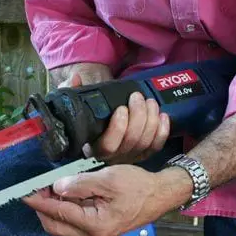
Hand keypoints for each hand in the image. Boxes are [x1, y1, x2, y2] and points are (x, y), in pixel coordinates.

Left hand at [22, 165, 192, 235]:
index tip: (24, 191)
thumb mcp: (108, 179)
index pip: (58, 213)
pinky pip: (74, 222)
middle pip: (54, 226)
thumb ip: (80, 184)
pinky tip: (66, 193)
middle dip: (42, 207)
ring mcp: (96, 235)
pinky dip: (66, 208)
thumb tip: (56, 186)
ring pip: (63, 225)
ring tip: (51, 187)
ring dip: (53, 207)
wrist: (160, 195)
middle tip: (37, 187)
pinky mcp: (99, 229)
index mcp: (95, 225)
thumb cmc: (139, 187)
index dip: (39, 201)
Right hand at [51, 62, 170, 163]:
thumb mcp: (77, 103)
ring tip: (149, 102)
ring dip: (151, 120)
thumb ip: (73, 90)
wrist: (100, 123)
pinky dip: (162, 131)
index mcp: (93, 147)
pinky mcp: (142, 154)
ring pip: (145, 143)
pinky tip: (162, 116)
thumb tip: (76, 79)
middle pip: (131, 142)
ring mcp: (129, 157)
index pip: (108, 146)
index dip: (118, 128)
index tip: (121, 108)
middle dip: (138, 116)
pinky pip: (156, 146)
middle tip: (137, 97)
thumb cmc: (89, 115)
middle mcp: (112, 157)